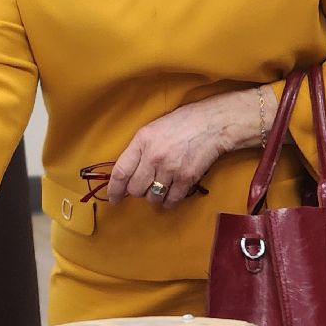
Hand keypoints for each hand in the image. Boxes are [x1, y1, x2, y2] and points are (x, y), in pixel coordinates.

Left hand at [107, 88, 258, 208]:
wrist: (212, 124)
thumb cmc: (181, 124)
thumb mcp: (151, 130)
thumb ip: (138, 150)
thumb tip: (126, 173)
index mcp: (141, 141)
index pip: (120, 172)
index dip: (114, 189)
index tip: (113, 198)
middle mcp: (153, 157)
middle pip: (135, 189)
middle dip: (137, 192)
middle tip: (144, 186)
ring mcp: (170, 169)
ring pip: (152, 197)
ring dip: (153, 197)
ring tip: (159, 188)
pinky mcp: (187, 178)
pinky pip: (171, 200)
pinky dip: (169, 201)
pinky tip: (170, 195)